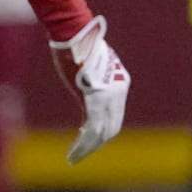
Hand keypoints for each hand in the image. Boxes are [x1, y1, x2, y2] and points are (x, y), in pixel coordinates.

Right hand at [50, 15, 131, 162]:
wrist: (74, 33)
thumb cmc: (76, 45)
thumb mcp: (90, 64)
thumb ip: (93, 81)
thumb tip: (86, 91)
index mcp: (120, 81)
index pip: (114, 115)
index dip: (102, 131)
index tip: (85, 139)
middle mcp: (119, 90)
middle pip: (112, 127)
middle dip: (96, 144)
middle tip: (80, 154)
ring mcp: (109, 96)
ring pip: (102, 133)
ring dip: (87, 149)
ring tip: (73, 159)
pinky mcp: (96, 100)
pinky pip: (91, 130)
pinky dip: (82, 146)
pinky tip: (72, 155)